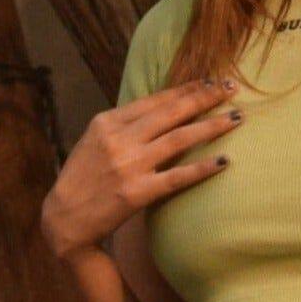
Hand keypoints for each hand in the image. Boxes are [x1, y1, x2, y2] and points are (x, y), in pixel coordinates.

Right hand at [40, 77, 239, 259]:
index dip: (185, 89)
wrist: (64, 220)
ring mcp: (128, 165)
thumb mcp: (95, 142)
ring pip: (179, 139)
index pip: (155, 100)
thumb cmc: (82, 180)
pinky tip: (224, 160)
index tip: (210, 81)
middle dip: (204, 97)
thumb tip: (160, 110)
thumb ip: (124, 126)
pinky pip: (177, 177)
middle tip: (231, 88)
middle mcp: (119, 139)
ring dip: (212, 126)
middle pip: (171, 112)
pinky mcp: (137, 193)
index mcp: (107, 122)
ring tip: (237, 118)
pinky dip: (202, 168)